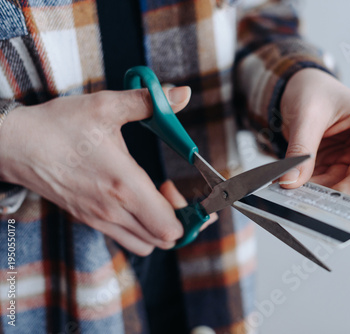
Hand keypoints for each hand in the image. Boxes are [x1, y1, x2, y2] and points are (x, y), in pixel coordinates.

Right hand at [0, 86, 207, 254]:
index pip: (169, 226)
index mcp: (124, 184)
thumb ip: (149, 102)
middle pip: (163, 240)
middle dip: (179, 220)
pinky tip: (135, 201)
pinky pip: (126, 238)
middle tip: (172, 191)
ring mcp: (99, 219)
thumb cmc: (59, 126)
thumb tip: (183, 93)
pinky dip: (140, 228)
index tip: (184, 189)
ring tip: (155, 198)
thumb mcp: (105, 106)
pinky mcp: (89, 220)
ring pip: (145, 244)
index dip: (189, 214)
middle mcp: (113, 210)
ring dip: (159, 227)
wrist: (15, 145)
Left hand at [279, 68, 349, 220]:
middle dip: (337, 194)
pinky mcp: (339, 168)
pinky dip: (311, 190)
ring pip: (343, 188)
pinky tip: (295, 190)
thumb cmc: (312, 91)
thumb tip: (291, 182)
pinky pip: (328, 186)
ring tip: (295, 195)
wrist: (299, 89)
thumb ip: (300, 150)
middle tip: (310, 204)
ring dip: (320, 194)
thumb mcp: (306, 115)